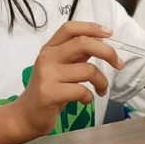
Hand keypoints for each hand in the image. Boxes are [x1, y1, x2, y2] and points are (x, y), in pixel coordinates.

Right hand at [9, 22, 122, 141]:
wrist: (26, 115)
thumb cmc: (48, 90)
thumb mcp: (59, 67)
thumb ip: (76, 55)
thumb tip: (100, 42)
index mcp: (50, 48)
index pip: (69, 28)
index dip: (91, 28)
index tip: (108, 34)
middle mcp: (47, 57)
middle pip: (82, 43)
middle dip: (107, 52)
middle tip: (118, 64)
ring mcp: (47, 75)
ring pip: (88, 70)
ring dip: (102, 82)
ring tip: (101, 90)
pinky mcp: (49, 93)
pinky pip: (81, 91)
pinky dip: (90, 97)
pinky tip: (85, 100)